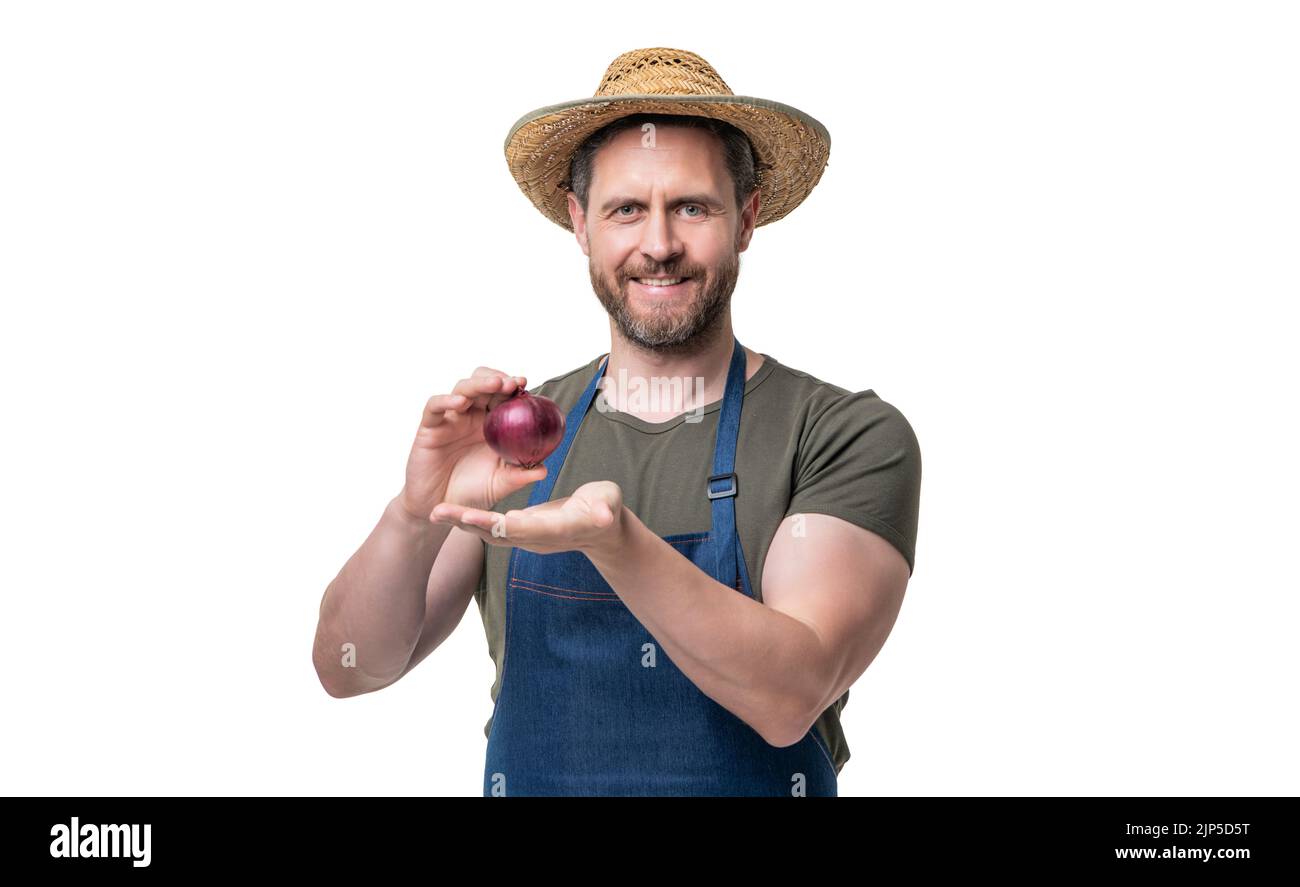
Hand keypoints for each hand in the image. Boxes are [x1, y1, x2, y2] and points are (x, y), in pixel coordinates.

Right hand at [396, 367, 548, 522]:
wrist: (441, 507)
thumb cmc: (472, 492)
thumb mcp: (500, 484)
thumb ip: (520, 476)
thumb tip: (543, 471)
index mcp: (491, 424)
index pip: (502, 396)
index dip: (512, 386)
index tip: (524, 384)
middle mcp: (471, 416)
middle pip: (483, 384)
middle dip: (498, 379)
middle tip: (512, 383)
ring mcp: (450, 419)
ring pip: (461, 388)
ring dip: (478, 383)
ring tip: (494, 384)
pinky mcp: (430, 428)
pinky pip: (434, 406)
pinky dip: (446, 400)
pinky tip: (460, 402)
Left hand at [430, 480, 625, 555]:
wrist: (601, 529)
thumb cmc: (606, 509)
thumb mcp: (607, 505)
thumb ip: (603, 511)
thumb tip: (603, 515)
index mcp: (553, 529)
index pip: (522, 527)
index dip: (499, 522)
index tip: (475, 515)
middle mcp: (534, 538)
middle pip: (496, 533)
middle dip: (468, 523)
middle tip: (439, 512)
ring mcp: (525, 537)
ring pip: (487, 533)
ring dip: (461, 523)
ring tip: (434, 512)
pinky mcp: (519, 531)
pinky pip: (489, 528)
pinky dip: (469, 520)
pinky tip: (450, 510)